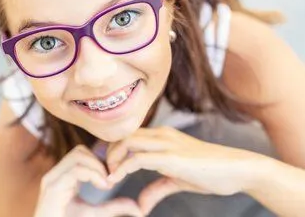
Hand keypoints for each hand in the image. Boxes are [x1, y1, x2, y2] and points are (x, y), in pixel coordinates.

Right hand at [34, 144, 143, 216]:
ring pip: (78, 155)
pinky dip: (92, 174)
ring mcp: (51, 180)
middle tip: (110, 180)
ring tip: (106, 184)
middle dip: (99, 161)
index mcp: (63, 177)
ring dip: (97, 167)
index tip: (112, 176)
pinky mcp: (51, 188)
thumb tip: (139, 209)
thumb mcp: (96, 215)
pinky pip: (75, 169)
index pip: (82, 153)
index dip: (100, 160)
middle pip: (80, 150)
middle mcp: (55, 175)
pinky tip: (102, 187)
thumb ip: (114, 208)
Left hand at [106, 126, 262, 214]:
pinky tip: (116, 179)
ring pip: (127, 141)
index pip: (129, 135)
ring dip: (112, 158)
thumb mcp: (177, 180)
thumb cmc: (210, 172)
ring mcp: (166, 143)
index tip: (107, 167)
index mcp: (162, 136)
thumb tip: (141, 205)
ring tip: (108, 176)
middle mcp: (161, 134)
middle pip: (123, 135)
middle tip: (103, 172)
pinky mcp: (171, 156)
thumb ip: (157, 189)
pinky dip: (122, 168)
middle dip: (108, 152)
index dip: (114, 150)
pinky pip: (138, 158)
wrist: (237, 169)